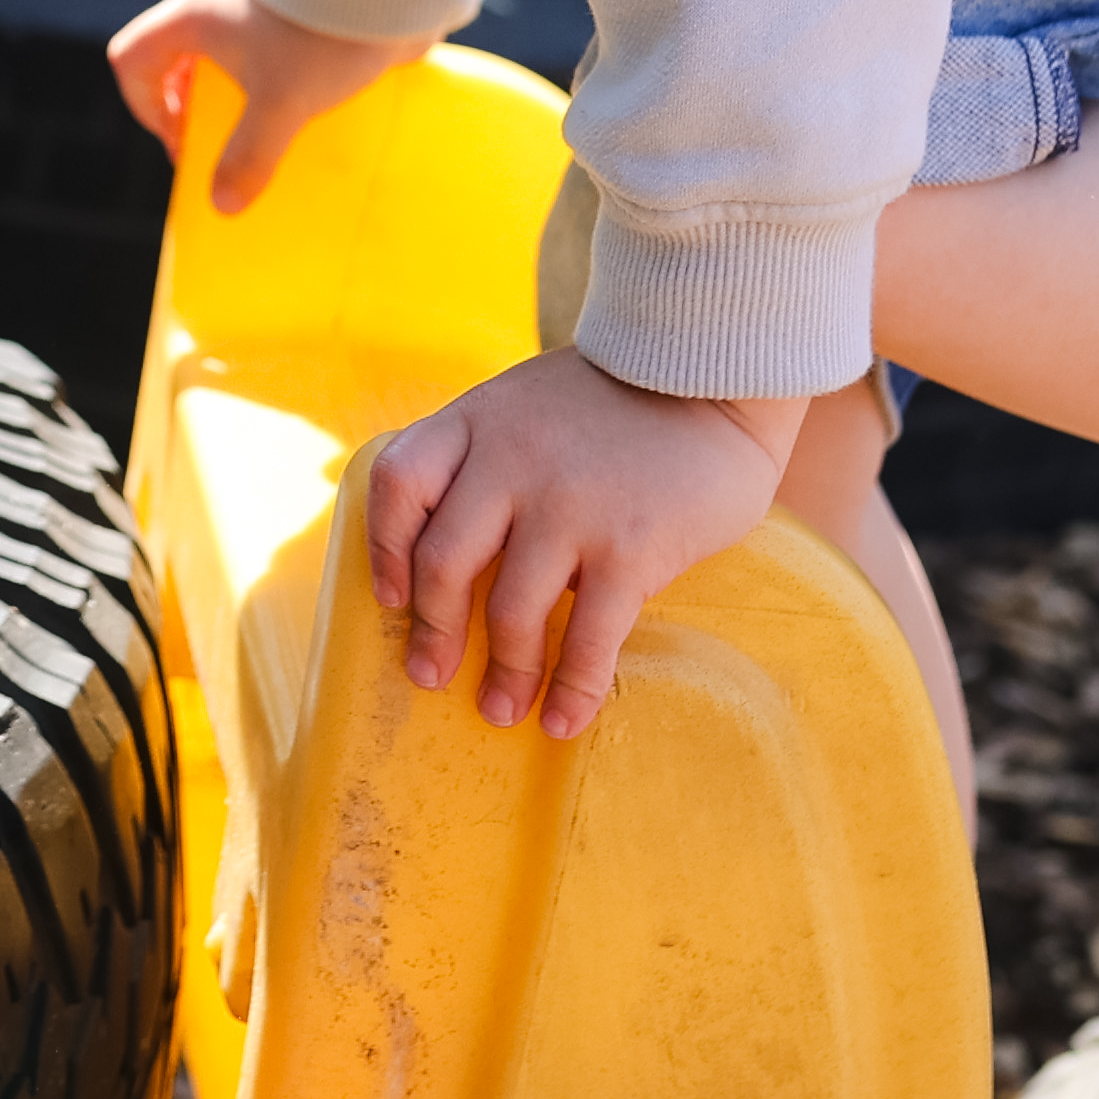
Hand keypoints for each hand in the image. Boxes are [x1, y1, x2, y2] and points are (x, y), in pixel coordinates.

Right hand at [107, 0, 447, 212]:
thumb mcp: (280, 104)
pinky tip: (313, 99)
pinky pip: (272, 44)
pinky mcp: (301, 2)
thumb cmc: (317, 32)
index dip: (145, 106)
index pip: (132, 56)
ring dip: (240, 90)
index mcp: (194, 14)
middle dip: (194, 104)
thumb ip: (249, 156)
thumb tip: (223, 205)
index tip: (184, 139)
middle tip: (222, 140)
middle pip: (179, 54)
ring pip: (228, 48)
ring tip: (272, 124)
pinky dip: (280, 75)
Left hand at [357, 350, 799, 736]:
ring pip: (510, 611)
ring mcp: (569, 505)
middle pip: (443, 562)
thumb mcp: (526, 402)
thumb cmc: (615, 402)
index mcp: (479, 420)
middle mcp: (512, 460)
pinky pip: (587, 638)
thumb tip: (445, 544)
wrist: (715, 377)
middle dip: (433, 631)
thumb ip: (485, 453)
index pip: (398, 483)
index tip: (392, 597)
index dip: (384, 548)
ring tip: (500, 709)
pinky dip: (570, 689)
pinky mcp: (629, 547)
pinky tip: (564, 720)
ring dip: (502, 673)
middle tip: (429, 674)